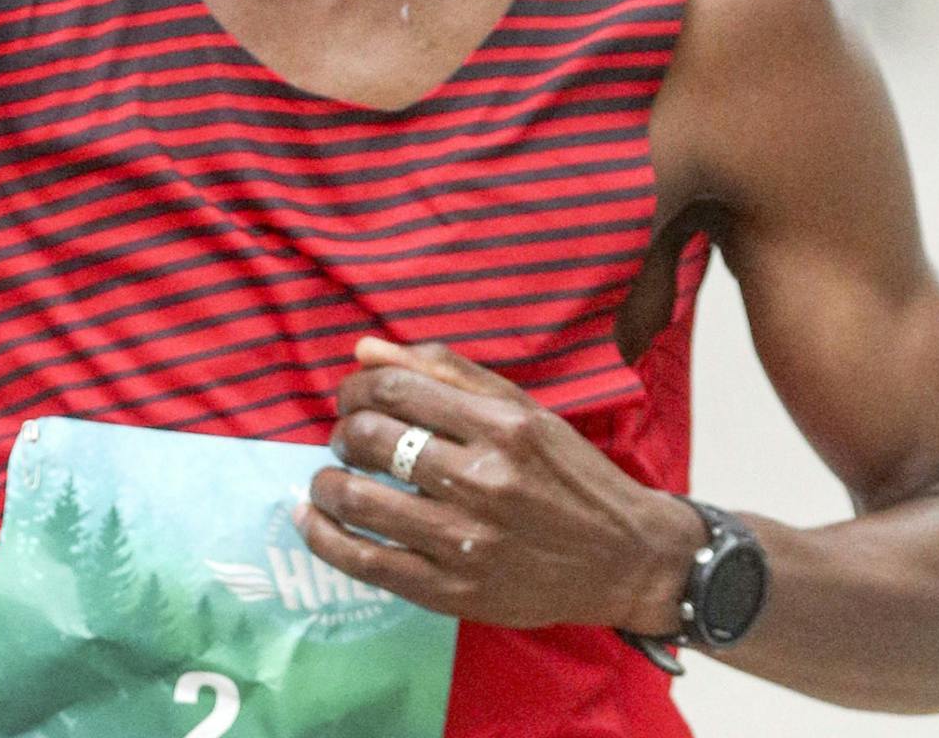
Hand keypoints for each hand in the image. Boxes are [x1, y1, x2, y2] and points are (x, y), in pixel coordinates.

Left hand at [298, 338, 702, 632]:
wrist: (625, 559)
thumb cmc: (568, 475)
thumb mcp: (520, 407)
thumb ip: (443, 370)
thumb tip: (364, 348)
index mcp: (501, 426)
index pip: (396, 388)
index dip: (357, 387)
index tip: (352, 395)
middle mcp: (483, 481)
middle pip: (372, 438)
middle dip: (343, 429)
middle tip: (347, 436)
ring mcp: (467, 541)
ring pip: (360, 501)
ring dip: (326, 482)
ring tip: (330, 478)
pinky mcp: (456, 592)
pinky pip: (368, 565)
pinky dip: (326, 539)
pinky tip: (313, 521)